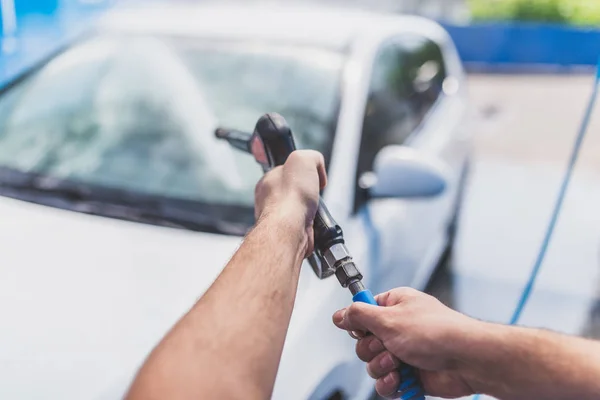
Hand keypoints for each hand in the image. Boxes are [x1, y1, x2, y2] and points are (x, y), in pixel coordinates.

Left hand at [254, 150, 326, 255]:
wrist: (289, 229)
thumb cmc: (290, 197)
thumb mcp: (303, 159)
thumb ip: (310, 157)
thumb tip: (317, 166)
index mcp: (268, 180)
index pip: (286, 171)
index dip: (303, 171)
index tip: (311, 174)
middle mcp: (270, 200)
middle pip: (295, 191)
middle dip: (308, 192)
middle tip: (313, 192)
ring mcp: (278, 218)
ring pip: (302, 209)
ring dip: (313, 208)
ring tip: (312, 208)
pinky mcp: (288, 233)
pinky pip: (306, 226)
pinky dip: (314, 224)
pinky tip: (312, 221)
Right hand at [332, 288, 479, 398]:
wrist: (466, 360)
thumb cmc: (436, 332)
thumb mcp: (388, 319)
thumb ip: (359, 316)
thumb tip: (340, 313)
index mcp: (395, 306)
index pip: (363, 314)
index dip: (360, 325)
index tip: (364, 330)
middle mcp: (399, 327)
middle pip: (364, 343)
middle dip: (372, 350)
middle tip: (387, 347)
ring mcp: (405, 351)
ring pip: (373, 365)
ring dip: (382, 367)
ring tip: (399, 364)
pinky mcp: (410, 373)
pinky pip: (386, 382)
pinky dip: (390, 384)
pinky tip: (400, 379)